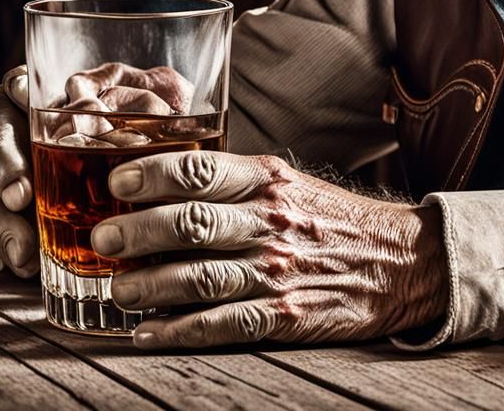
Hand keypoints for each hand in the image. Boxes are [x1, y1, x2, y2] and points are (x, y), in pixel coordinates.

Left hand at [93, 151, 448, 348]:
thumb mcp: (291, 184)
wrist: (399, 261)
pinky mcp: (285, 314)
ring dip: (149, 283)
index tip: (118, 184)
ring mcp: (279, 269)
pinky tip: (148, 333)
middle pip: (192, 222)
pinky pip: (222, 324)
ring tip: (117, 288)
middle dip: (138, 231)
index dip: (152, 175)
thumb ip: (236, 183)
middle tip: (103, 237)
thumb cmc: (333, 220)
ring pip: (200, 276)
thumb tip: (165, 185)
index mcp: (271, 181)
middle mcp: (272, 221)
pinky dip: (179, 330)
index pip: (201, 171)